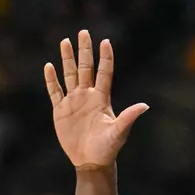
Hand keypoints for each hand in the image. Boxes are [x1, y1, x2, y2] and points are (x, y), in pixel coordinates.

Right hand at [44, 30, 148, 169]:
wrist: (91, 162)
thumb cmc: (108, 148)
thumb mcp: (119, 132)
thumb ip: (129, 117)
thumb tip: (144, 106)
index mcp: (102, 98)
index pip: (104, 73)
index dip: (105, 57)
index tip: (105, 41)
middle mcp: (88, 96)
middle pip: (85, 68)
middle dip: (84, 51)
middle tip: (83, 32)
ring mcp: (74, 102)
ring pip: (69, 75)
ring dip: (67, 59)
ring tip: (65, 41)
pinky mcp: (61, 111)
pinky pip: (55, 91)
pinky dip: (51, 80)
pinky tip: (49, 66)